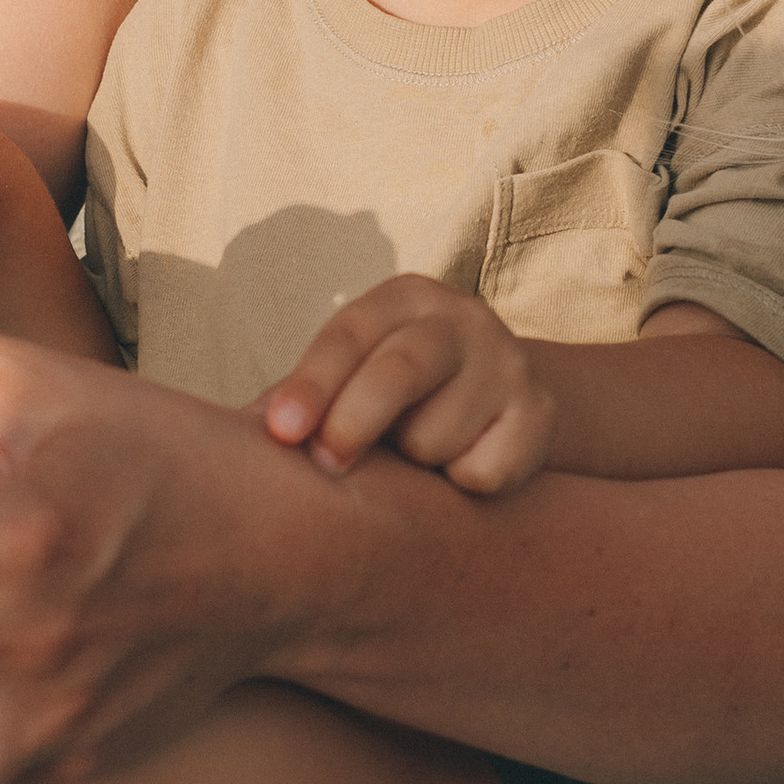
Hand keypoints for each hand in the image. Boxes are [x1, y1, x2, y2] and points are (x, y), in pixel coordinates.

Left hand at [258, 276, 552, 496]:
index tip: (281, 430)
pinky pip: (482, 472)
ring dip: (412, 463)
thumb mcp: (356, 374)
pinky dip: (459, 485)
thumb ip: (308, 397)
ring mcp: (508, 364)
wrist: (503, 403)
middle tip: (326, 465)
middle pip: (401, 369)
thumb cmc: (397, 397)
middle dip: (353, 422)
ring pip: (437, 436)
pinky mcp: (540, 414)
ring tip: (415, 452)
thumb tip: (243, 435)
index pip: (350, 333)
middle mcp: (463, 319)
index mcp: (404, 298)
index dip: (312, 384)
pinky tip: (458, 467)